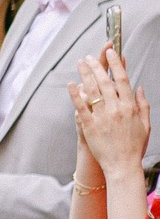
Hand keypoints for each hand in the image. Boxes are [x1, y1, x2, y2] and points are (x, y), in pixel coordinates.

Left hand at [72, 45, 151, 176]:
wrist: (122, 166)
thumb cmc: (134, 147)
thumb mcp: (145, 125)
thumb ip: (143, 105)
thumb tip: (139, 88)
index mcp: (130, 107)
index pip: (122, 79)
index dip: (116, 63)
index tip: (111, 52)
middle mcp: (116, 109)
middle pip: (105, 81)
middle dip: (97, 65)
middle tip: (89, 57)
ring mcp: (102, 117)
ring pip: (92, 90)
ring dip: (85, 74)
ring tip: (80, 64)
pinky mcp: (90, 126)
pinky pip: (81, 106)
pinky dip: (75, 94)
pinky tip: (71, 84)